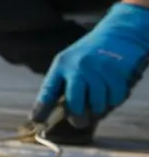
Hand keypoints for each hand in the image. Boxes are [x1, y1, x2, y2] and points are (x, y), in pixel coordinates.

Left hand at [32, 3, 148, 125]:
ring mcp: (99, 71)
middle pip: (75, 104)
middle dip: (76, 118)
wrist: (119, 33)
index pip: (48, 91)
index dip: (42, 108)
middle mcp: (79, 68)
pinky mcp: (118, 74)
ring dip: (97, 111)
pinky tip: (110, 96)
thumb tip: (52, 112)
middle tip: (78, 122)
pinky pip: (115, 100)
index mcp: (62, 65)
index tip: (36, 121)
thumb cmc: (89, 53)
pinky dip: (113, 103)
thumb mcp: (69, 62)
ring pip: (97, 105)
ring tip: (96, 108)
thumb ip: (61, 83)